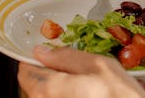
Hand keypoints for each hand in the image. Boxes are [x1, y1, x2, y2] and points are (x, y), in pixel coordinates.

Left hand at [18, 45, 144, 97]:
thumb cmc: (119, 96)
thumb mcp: (98, 66)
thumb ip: (67, 57)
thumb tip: (42, 51)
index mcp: (47, 89)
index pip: (25, 69)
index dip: (38, 57)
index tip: (53, 51)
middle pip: (38, 84)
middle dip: (55, 71)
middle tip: (80, 66)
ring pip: (52, 93)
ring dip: (68, 84)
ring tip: (92, 82)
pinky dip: (75, 94)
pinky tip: (95, 93)